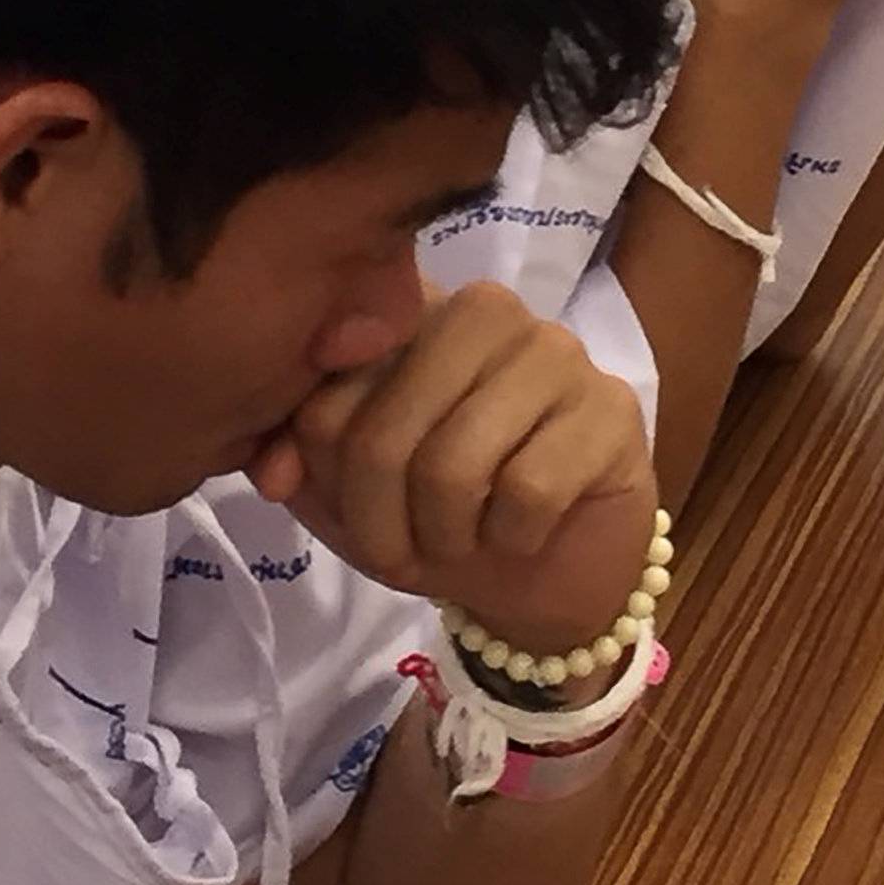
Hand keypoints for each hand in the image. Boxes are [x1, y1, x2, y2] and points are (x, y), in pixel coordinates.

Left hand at [250, 282, 655, 661]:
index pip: (328, 382)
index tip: (343, 510)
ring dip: (444, 537)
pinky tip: (521, 535)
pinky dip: (510, 541)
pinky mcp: (610, 409)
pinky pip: (528, 491)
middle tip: (401, 553)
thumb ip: (299, 463)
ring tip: (460, 542)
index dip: (323, 470)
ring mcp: (555, 351)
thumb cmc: (437, 517)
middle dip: (378, 521)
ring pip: (454, 465)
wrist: (544, 575)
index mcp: (408, 309)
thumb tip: (273, 470)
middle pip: (383, 432)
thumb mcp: (346, 494)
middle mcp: (483, 310)